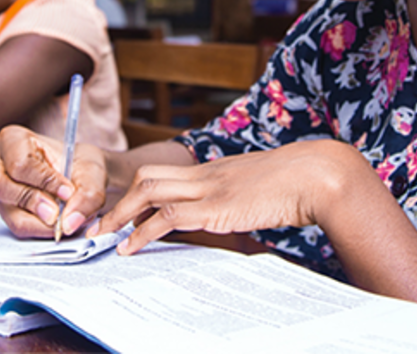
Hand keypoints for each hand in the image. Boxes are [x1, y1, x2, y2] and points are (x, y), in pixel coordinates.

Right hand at [0, 125, 108, 238]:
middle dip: (33, 202)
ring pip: (8, 213)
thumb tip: (70, 222)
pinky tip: (57, 222)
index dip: (44, 181)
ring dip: (39, 221)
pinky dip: (40, 229)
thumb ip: (88, 194)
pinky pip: (16, 227)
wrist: (80, 176)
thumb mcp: (92, 170)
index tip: (67, 191)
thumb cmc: (80, 164)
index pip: (19, 164)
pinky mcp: (3, 211)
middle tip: (58, 212)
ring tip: (63, 218)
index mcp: (13, 140)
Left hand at [94, 139, 355, 254]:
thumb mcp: (259, 191)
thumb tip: (232, 218)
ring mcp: (208, 187)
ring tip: (104, 237)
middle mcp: (205, 173)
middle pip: (146, 176)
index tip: (121, 212)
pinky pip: (166, 217)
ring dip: (120, 214)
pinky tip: (130, 248)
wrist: (316, 175)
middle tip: (99, 224)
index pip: (165, 174)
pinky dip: (141, 232)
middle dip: (118, 200)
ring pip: (148, 190)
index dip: (138, 192)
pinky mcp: (214, 206)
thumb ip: (239, 200)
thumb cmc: (296, 185)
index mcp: (215, 169)